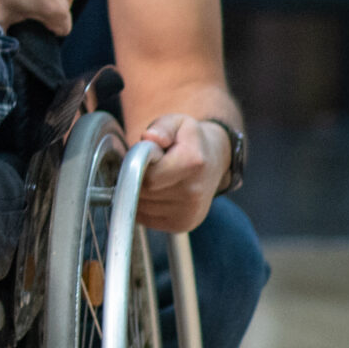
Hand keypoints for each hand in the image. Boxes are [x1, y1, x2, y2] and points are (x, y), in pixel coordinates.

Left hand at [134, 114, 226, 232]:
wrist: (213, 162)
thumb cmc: (189, 141)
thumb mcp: (177, 123)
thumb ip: (161, 127)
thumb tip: (149, 137)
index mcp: (192, 163)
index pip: (148, 176)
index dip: (137, 166)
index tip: (142, 157)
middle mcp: (194, 192)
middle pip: (142, 192)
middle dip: (135, 178)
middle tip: (146, 167)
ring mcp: (189, 212)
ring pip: (140, 207)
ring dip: (138, 193)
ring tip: (154, 178)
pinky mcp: (181, 225)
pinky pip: (144, 218)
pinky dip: (143, 205)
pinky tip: (157, 192)